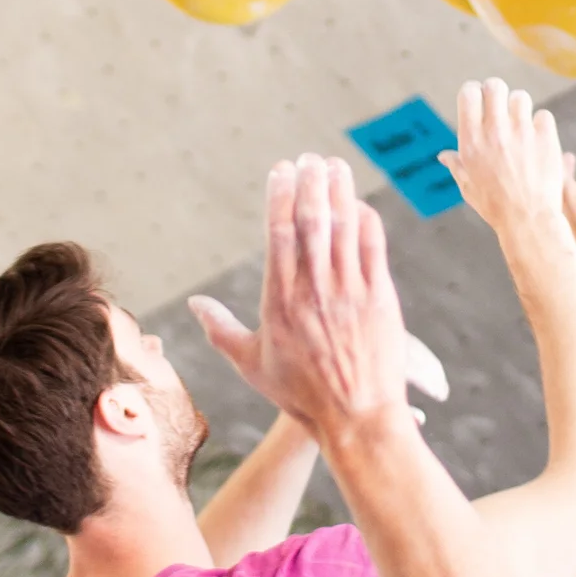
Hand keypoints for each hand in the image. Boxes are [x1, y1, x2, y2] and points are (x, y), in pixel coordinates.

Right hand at [191, 156, 410, 438]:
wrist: (357, 417)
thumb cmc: (302, 394)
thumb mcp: (252, 365)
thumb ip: (221, 330)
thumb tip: (194, 304)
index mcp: (280, 300)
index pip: (279, 232)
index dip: (280, 194)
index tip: (282, 170)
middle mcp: (314, 290)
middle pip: (312, 220)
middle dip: (311, 182)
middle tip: (311, 159)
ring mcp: (350, 291)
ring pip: (344, 227)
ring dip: (340, 191)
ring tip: (336, 167)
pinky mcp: (380, 298)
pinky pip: (374, 248)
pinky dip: (367, 221)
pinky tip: (361, 205)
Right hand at [440, 81, 566, 239]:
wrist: (528, 220)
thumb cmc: (494, 206)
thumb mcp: (467, 187)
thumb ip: (456, 165)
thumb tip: (443, 155)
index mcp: (471, 140)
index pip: (469, 92)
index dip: (474, 92)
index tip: (479, 101)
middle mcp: (495, 131)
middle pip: (495, 85)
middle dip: (496, 92)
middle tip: (500, 108)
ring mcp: (522, 133)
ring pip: (520, 97)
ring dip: (519, 108)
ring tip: (520, 126)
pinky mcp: (546, 138)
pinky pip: (543, 115)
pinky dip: (540, 124)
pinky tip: (537, 139)